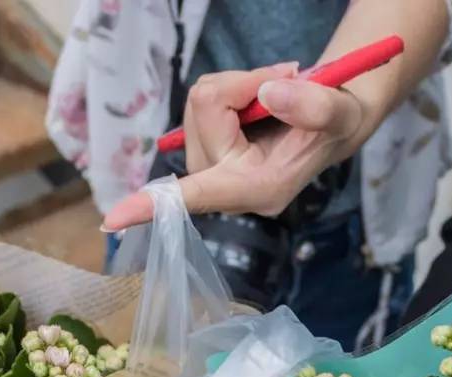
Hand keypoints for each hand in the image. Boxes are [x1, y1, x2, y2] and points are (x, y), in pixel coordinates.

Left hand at [102, 61, 365, 230]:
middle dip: (241, 87)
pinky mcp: (209, 156)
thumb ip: (312, 105)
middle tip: (284, 82)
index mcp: (258, 189)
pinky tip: (257, 104)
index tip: (112, 219)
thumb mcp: (338, 112)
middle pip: (205, 112)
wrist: (336, 126)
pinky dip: (229, 92)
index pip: (199, 195)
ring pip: (200, 104)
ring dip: (235, 88)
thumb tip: (267, 92)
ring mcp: (216, 173)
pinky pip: (201, 104)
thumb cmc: (337, 123)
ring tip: (274, 94)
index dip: (155, 205)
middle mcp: (231, 188)